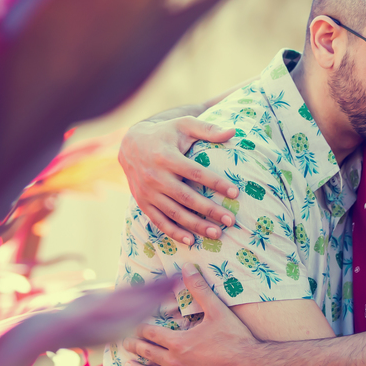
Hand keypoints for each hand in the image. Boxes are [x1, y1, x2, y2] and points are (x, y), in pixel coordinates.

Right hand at [118, 117, 237, 244]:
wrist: (130, 145)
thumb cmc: (165, 134)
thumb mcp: (184, 124)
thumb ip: (208, 129)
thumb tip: (233, 131)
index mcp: (167, 157)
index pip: (196, 173)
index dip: (216, 183)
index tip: (235, 193)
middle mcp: (155, 176)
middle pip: (186, 197)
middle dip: (209, 210)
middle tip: (230, 220)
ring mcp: (147, 192)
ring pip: (174, 213)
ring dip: (196, 225)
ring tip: (217, 234)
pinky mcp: (143, 202)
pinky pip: (159, 221)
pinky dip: (174, 232)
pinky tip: (191, 241)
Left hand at [122, 264, 263, 365]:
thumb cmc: (236, 340)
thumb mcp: (218, 310)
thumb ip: (199, 288)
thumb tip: (187, 267)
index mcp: (178, 342)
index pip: (150, 333)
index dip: (140, 328)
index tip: (133, 325)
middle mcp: (175, 363)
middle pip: (146, 354)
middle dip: (133, 347)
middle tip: (124, 344)